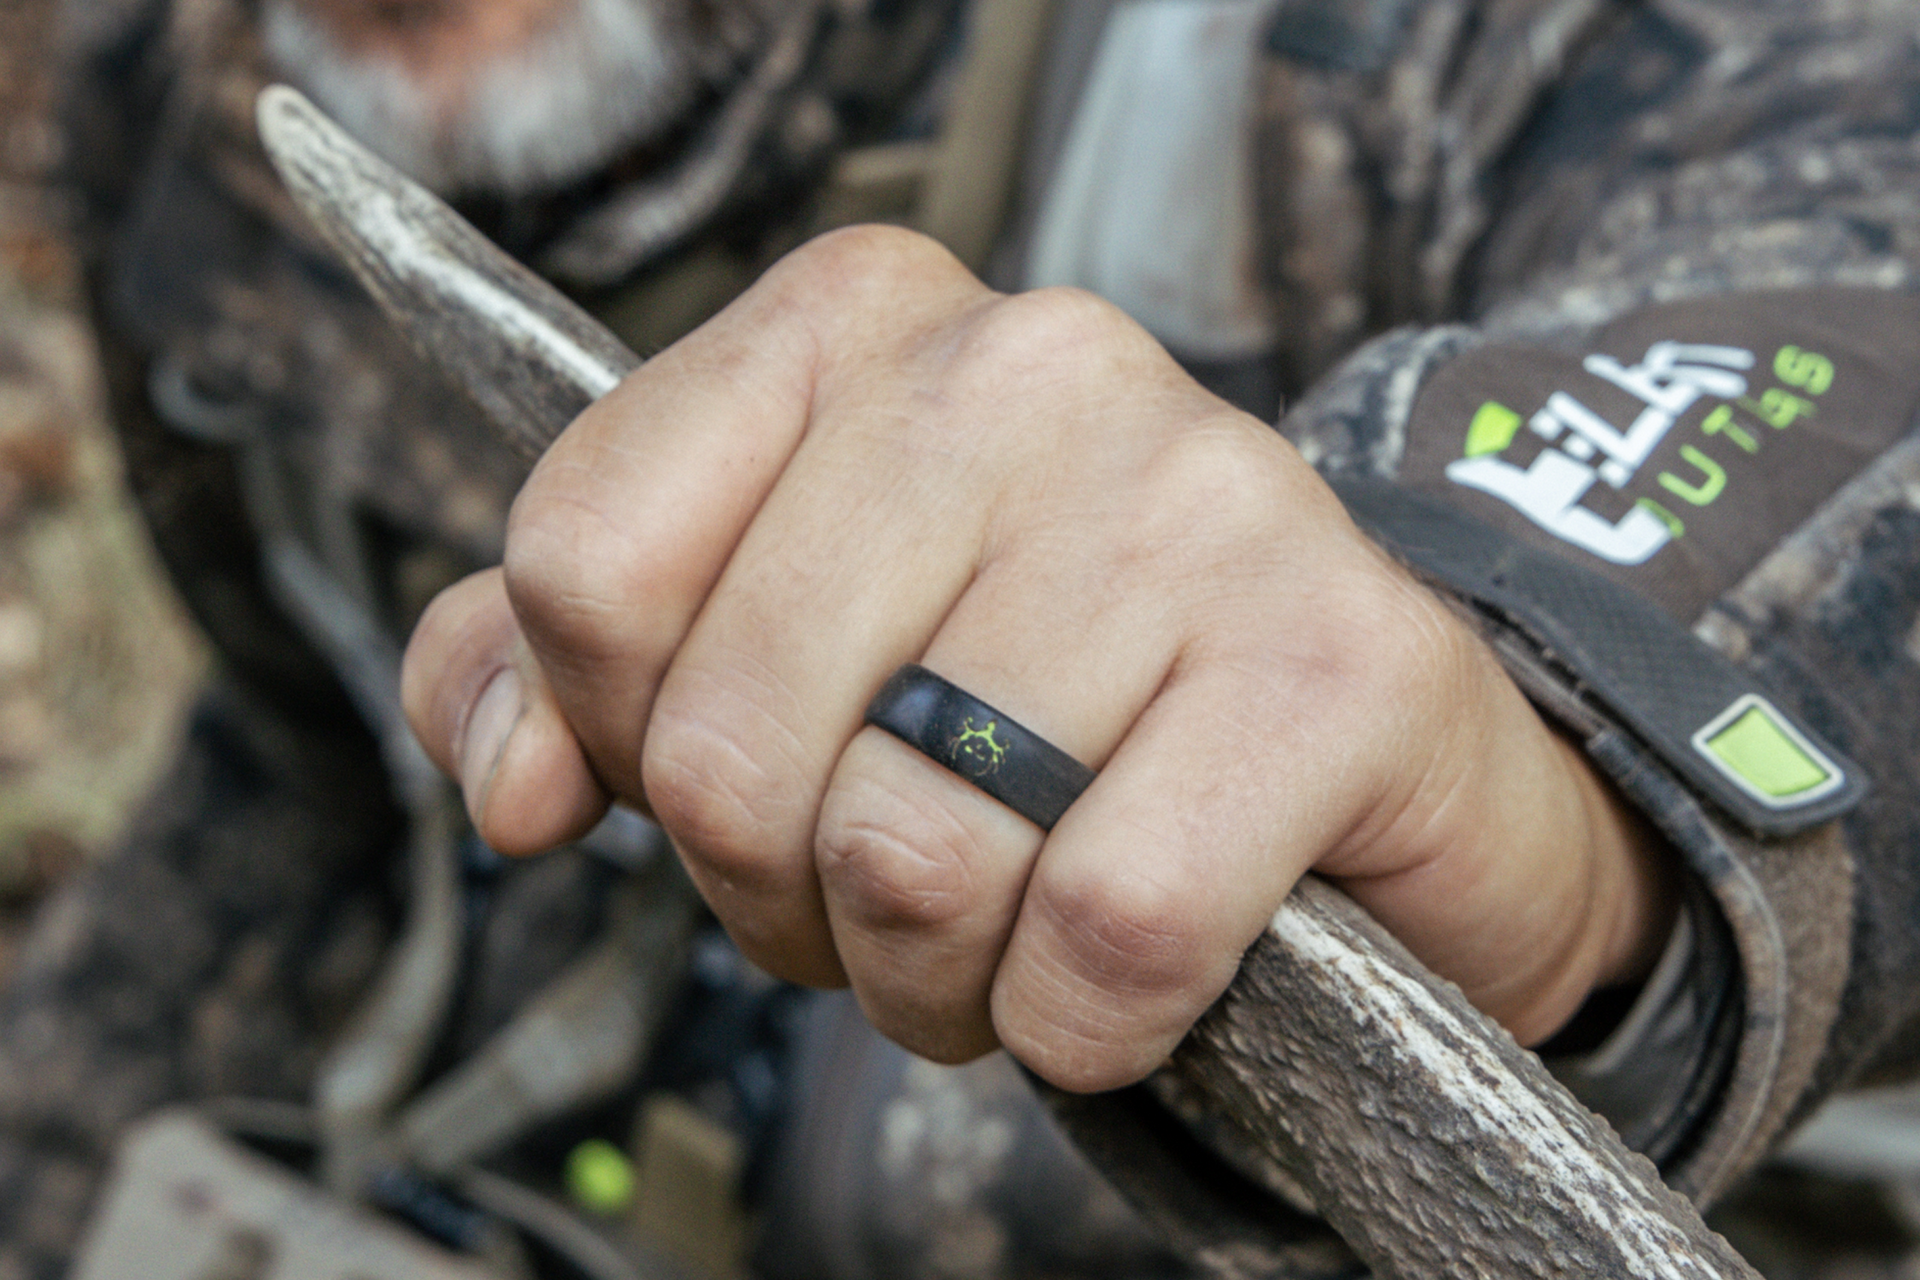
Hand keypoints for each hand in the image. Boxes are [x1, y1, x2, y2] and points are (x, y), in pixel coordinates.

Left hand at [401, 226, 1674, 1089]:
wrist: (1360, 754)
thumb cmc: (1047, 694)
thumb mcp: (781, 630)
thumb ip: (571, 660)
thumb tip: (500, 776)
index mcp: (858, 324)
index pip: (584, 561)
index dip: (623, 736)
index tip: (746, 766)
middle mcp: (1028, 369)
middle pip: (728, 742)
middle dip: (778, 899)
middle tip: (882, 895)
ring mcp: (1198, 499)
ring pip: (909, 856)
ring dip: (923, 980)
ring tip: (995, 939)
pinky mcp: (1336, 661)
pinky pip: (1101, 931)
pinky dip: (1077, 1024)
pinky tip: (1115, 982)